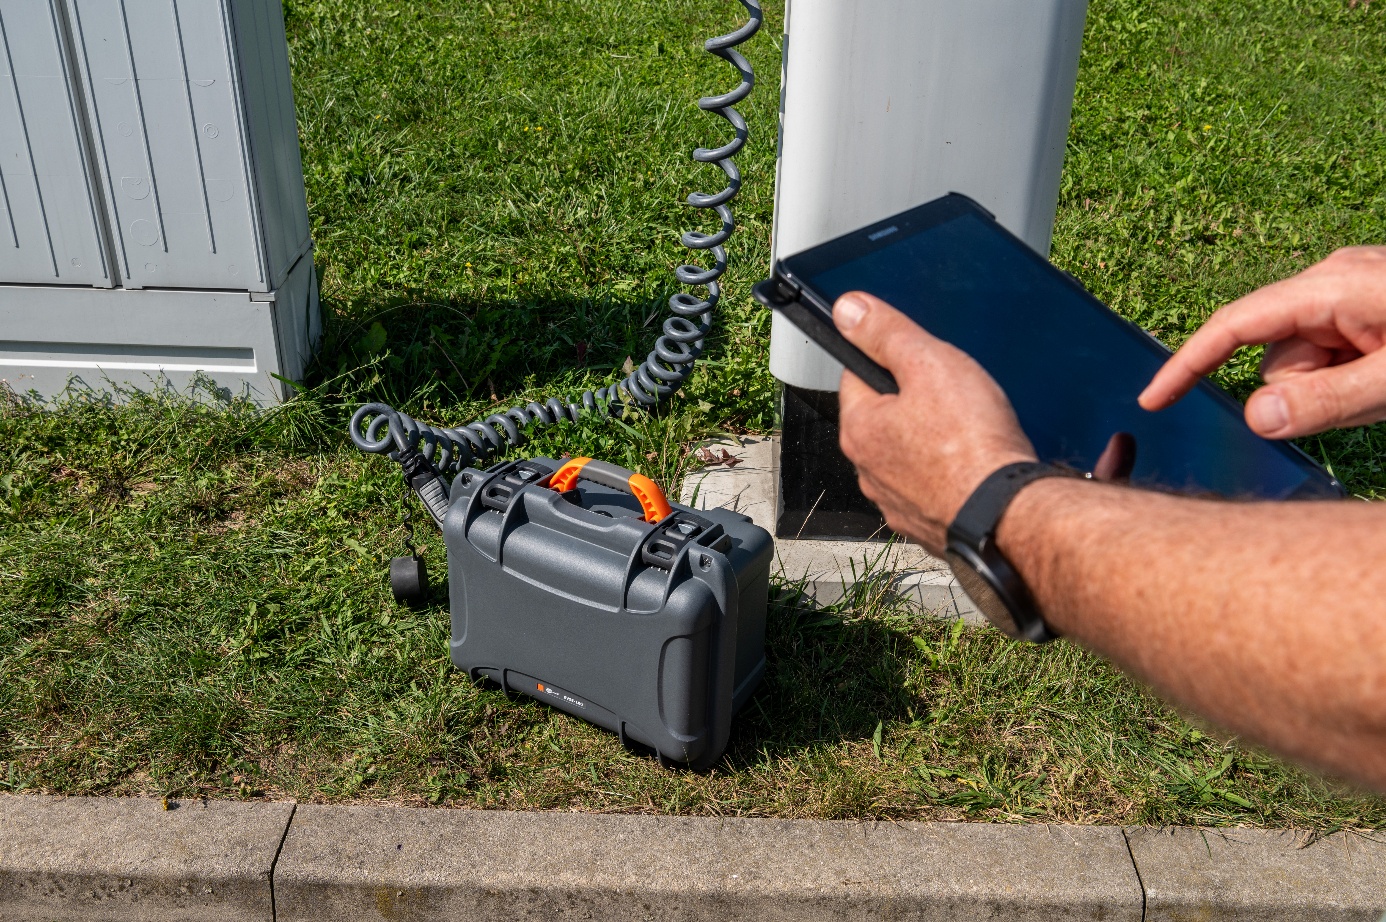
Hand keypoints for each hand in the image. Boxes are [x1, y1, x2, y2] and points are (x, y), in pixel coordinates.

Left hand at [834, 292, 1035, 552]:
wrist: (1010, 517)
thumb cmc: (972, 444)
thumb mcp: (929, 365)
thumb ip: (886, 334)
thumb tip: (847, 310)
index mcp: (859, 431)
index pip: (857, 377)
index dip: (888, 359)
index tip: (916, 358)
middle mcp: (868, 473)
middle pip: (884, 419)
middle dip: (914, 404)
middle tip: (954, 395)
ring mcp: (898, 505)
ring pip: (909, 457)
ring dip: (933, 444)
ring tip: (971, 433)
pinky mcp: (929, 527)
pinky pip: (935, 490)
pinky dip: (951, 477)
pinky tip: (977, 467)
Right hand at [1139, 246, 1385, 437]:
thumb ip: (1328, 401)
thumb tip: (1254, 418)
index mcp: (1329, 287)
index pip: (1234, 325)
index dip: (1187, 364)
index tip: (1151, 400)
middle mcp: (1329, 282)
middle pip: (1275, 356)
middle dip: (1307, 390)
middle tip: (1373, 397)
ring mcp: (1347, 294)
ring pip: (1303, 362)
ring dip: (1334, 388)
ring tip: (1385, 386)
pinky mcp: (1363, 307)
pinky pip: (1327, 354)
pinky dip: (1346, 377)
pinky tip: (1384, 376)